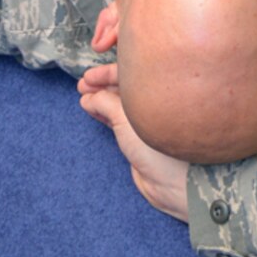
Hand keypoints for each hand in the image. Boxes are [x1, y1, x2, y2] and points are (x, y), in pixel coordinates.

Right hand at [78, 64, 188, 219]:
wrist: (174, 183)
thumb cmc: (158, 146)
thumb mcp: (125, 117)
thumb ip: (104, 101)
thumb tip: (88, 96)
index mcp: (157, 90)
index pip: (129, 73)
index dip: (106, 72)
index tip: (88, 75)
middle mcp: (152, 103)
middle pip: (123, 87)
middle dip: (101, 85)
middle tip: (81, 86)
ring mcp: (144, 122)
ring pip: (118, 104)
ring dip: (100, 99)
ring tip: (83, 96)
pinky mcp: (137, 139)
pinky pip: (117, 120)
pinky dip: (104, 113)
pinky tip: (92, 110)